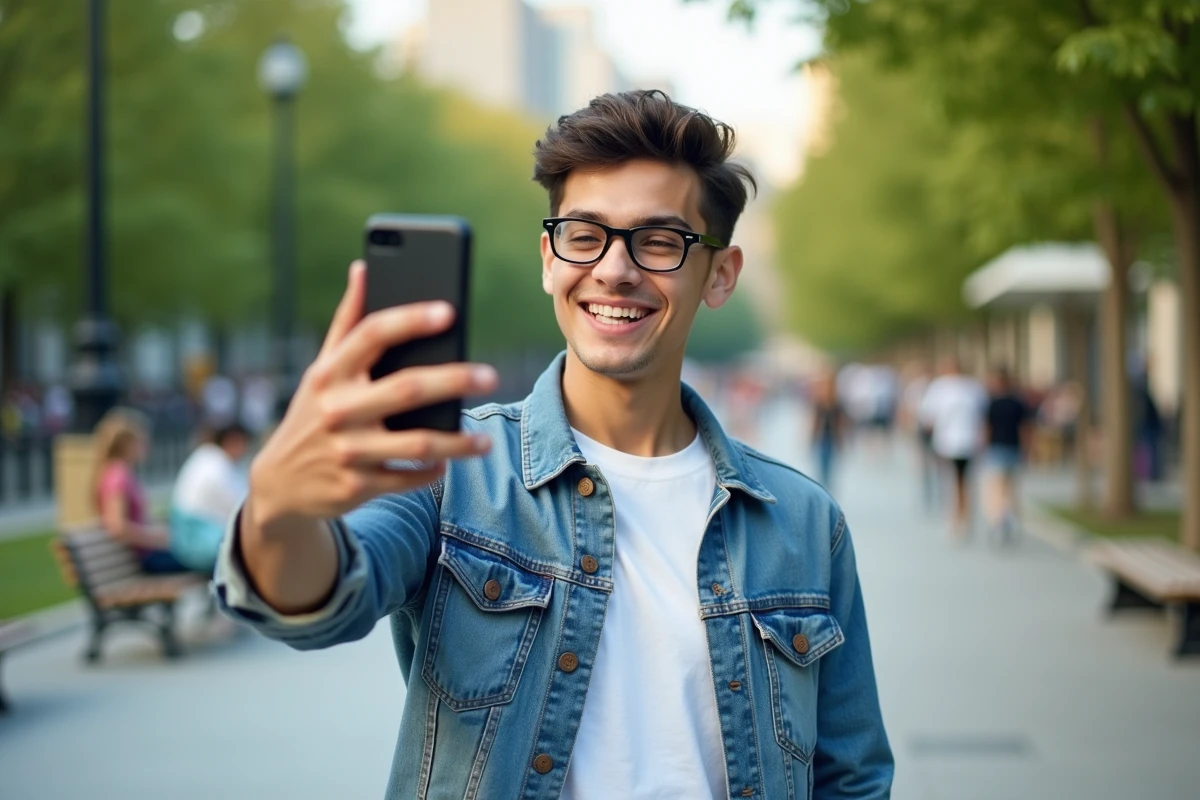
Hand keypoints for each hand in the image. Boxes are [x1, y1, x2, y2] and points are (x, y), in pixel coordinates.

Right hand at [247, 261, 496, 530]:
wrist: (279, 483)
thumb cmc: (314, 413)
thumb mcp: (321, 369)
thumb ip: (347, 321)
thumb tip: (363, 268)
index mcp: (330, 372)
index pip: (372, 334)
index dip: (411, 319)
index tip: (449, 312)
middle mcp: (337, 409)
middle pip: (407, 388)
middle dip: (454, 380)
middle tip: (491, 376)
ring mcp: (347, 450)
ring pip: (418, 444)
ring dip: (458, 442)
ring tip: (486, 441)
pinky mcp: (357, 485)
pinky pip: (408, 478)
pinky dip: (433, 471)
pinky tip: (449, 462)